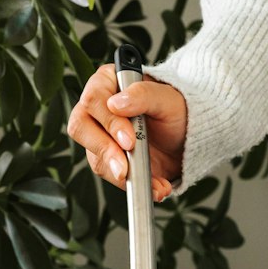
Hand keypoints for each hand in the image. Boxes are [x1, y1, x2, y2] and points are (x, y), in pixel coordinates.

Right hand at [67, 63, 188, 201]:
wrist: (186, 139)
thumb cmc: (176, 111)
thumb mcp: (167, 99)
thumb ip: (143, 95)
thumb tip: (115, 104)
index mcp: (107, 83)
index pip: (93, 99)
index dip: (109, 122)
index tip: (129, 140)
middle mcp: (98, 108)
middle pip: (81, 128)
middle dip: (105, 151)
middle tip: (125, 168)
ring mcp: (100, 136)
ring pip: (94, 156)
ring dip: (122, 174)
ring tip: (153, 182)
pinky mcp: (107, 159)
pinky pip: (111, 175)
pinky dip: (133, 185)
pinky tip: (155, 186)